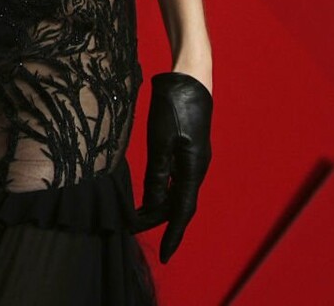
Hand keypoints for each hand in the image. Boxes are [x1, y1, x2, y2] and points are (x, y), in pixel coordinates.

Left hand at [133, 70, 212, 262]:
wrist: (190, 78)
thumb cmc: (174, 106)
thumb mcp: (160, 141)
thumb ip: (157, 174)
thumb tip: (152, 205)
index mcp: (193, 168)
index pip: (182, 211)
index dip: (173, 234)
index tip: (165, 256)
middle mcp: (198, 167)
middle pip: (180, 204)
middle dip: (161, 220)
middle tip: (135, 229)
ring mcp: (195, 157)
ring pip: (179, 191)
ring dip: (161, 205)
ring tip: (139, 216)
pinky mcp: (190, 148)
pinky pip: (178, 178)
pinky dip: (165, 189)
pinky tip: (153, 192)